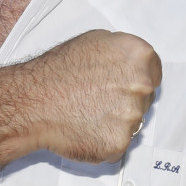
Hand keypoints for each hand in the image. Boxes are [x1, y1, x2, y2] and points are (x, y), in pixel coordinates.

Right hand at [9, 29, 160, 163]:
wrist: (32, 102)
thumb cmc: (56, 72)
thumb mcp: (93, 41)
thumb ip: (120, 53)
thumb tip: (129, 64)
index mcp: (138, 55)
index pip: (154, 73)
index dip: (136, 80)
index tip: (122, 85)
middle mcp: (140, 85)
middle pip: (145, 99)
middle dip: (126, 101)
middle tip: (97, 100)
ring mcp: (131, 116)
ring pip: (132, 124)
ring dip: (114, 122)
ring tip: (86, 113)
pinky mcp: (119, 143)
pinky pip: (117, 144)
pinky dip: (103, 141)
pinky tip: (84, 129)